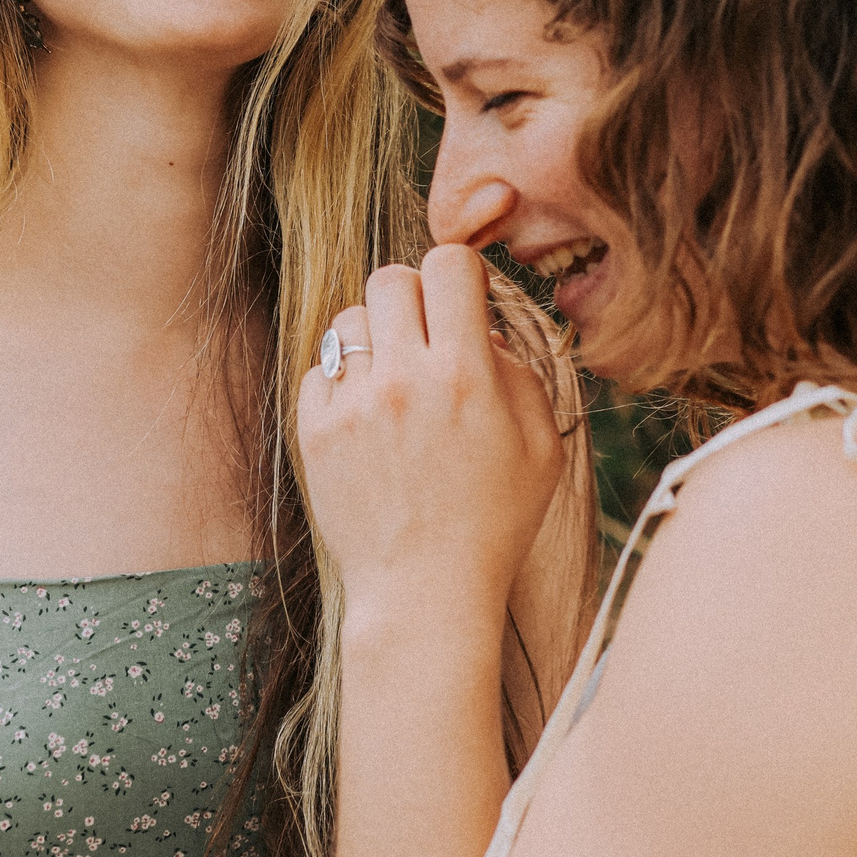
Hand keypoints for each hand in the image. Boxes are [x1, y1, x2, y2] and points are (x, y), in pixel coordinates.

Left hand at [297, 245, 567, 635]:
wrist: (424, 593)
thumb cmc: (494, 522)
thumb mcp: (541, 448)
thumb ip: (521, 372)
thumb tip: (482, 326)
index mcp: (466, 376)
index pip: (448, 263)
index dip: (458, 273)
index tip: (462, 301)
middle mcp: (404, 380)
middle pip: (391, 277)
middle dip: (413, 297)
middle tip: (426, 336)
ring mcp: (353, 405)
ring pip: (349, 318)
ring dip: (375, 337)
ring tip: (394, 379)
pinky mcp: (314, 431)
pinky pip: (319, 368)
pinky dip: (343, 381)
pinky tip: (368, 417)